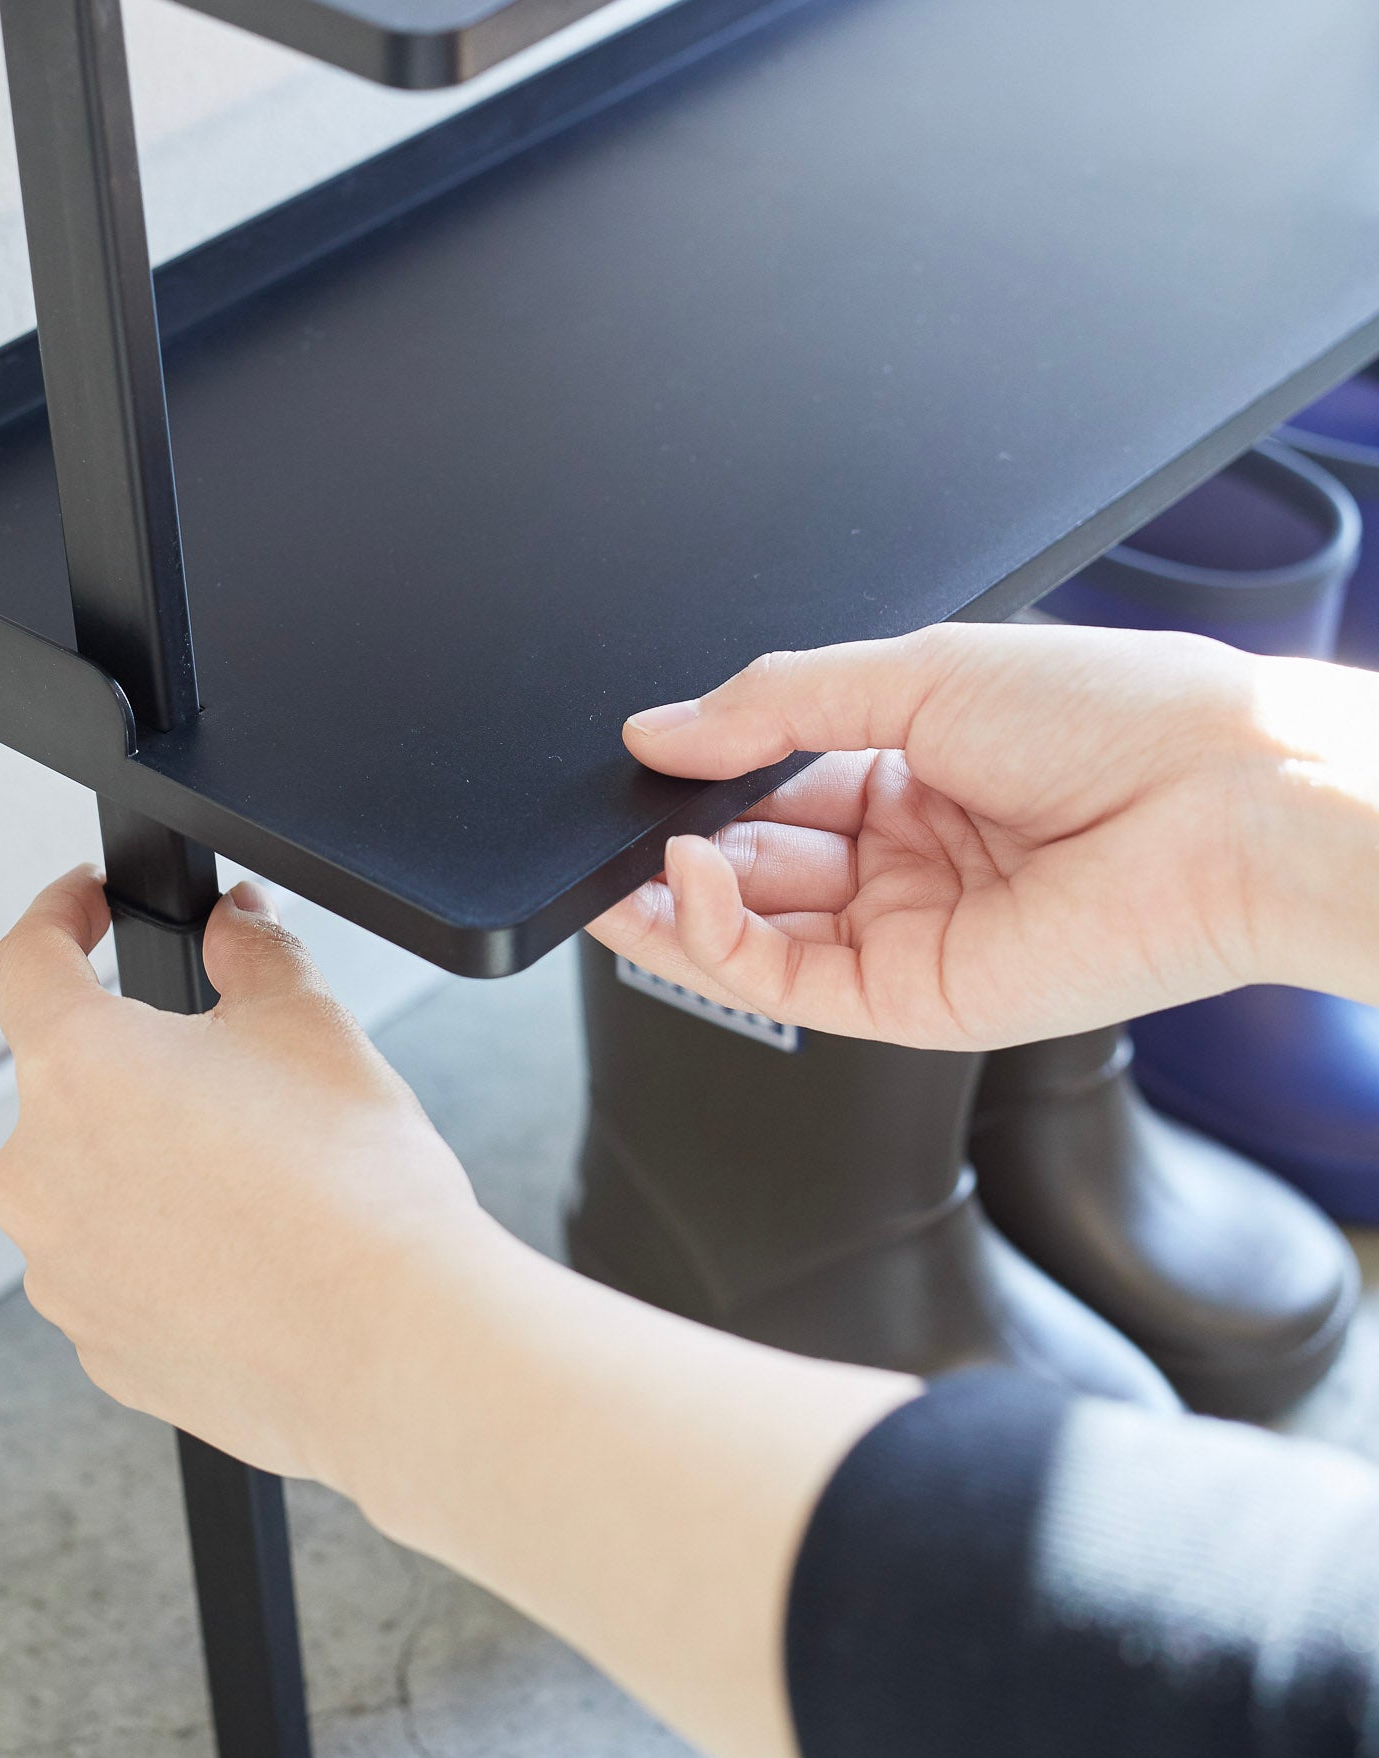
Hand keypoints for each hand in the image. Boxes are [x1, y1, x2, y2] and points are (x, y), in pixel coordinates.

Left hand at [0, 868, 492, 1487]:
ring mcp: (60, 1271)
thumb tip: (233, 925)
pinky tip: (248, 1260)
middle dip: (141, 1074)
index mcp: (76, 1067)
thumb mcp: (309, 1021)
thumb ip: (251, 949)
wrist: (393, 1344)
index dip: (59, 914)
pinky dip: (166, 1257)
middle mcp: (37, 1172)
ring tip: (259, 1190)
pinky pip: (118, 1276)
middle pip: (68, 1089)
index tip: (86, 906)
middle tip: (239, 1087)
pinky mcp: (98, 1347)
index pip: (26, 960)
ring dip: (151, 1172)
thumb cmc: (354, 1192)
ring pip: (92, 1190)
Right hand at [591, 621, 1335, 1048]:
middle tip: (617, 817)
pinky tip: (682, 886)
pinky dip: (716, 941)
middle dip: (675, 842)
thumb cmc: (1121, 718)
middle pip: (752, 863)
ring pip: (751, 932)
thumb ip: (776, 706)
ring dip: (674, 900)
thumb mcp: (919, 672)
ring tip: (624, 859)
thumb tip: (658, 729)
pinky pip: (780, 981)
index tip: (637, 762)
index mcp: (914, 769)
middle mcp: (906, 857)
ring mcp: (905, 931)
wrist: (1224, 803)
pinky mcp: (908, 1000)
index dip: (700, 779)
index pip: (772, 787)